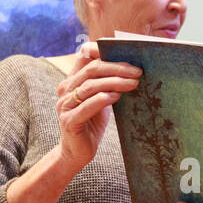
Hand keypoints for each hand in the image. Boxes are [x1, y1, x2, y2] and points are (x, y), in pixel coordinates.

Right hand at [56, 42, 140, 169]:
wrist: (77, 152)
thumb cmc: (91, 123)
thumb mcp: (100, 100)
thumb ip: (107, 84)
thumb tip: (130, 69)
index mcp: (72, 81)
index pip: (84, 56)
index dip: (102, 50)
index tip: (126, 53)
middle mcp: (65, 90)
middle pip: (92, 69)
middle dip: (117, 68)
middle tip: (137, 71)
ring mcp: (65, 105)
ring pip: (91, 86)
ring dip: (115, 82)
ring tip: (133, 83)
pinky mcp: (69, 121)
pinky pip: (87, 106)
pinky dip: (103, 99)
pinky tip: (117, 96)